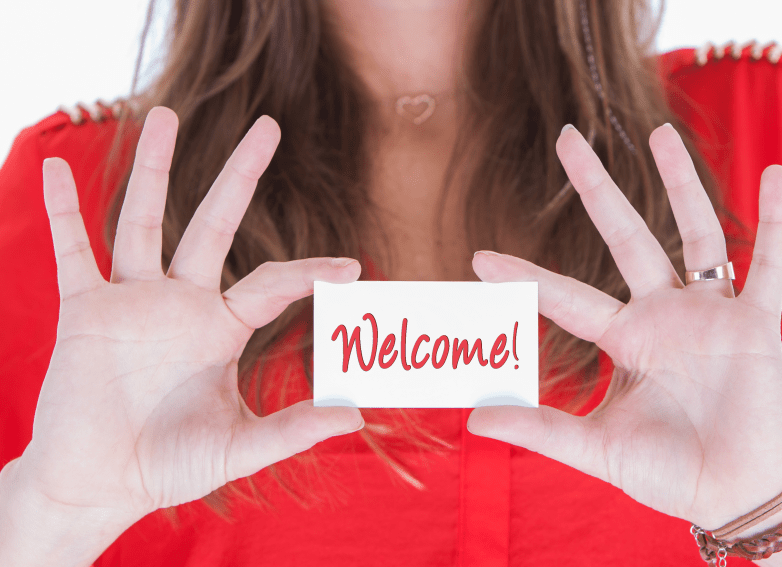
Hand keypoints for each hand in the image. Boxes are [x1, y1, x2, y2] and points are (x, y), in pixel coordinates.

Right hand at [23, 107, 363, 523]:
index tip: (350, 268)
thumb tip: (356, 419)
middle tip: (270, 125)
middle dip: (241, 175)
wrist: (98, 484)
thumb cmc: (169, 466)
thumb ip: (291, 430)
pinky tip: (52, 170)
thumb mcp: (237, 447)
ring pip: (144, 221)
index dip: (309, 274)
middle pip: (216, 222)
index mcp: (222, 328)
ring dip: (155, 170)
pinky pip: (71, 252)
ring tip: (166, 115)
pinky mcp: (85, 311)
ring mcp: (133, 301)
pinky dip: (60, 214)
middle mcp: (183, 302)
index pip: (271, 283)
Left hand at [467, 123, 781, 531]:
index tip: (478, 257)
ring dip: (680, 182)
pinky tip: (773, 174)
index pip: (564, 297)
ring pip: (696, 231)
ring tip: (659, 132)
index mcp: (627, 340)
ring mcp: (716, 310)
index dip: (524, 277)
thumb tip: (473, 420)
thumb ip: (542, 431)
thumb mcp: (601, 449)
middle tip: (565, 139)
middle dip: (596, 188)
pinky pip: (773, 260)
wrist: (745, 497)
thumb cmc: (676, 476)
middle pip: (624, 235)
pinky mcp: (764, 319)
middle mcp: (666, 314)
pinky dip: (776, 220)